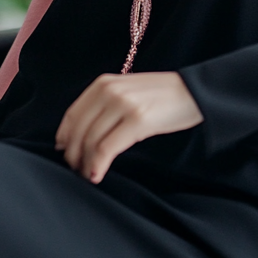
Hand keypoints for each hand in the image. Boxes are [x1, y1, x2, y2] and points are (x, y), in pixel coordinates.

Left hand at [55, 72, 203, 183]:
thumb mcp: (127, 92)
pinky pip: (106, 148)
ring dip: (84, 163)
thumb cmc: (160, 96)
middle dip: (73, 155)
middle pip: (79, 131)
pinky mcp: (138, 120)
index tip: (64, 153)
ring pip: (90, 141)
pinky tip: (98, 174)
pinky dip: (97, 165)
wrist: (193, 92)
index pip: (72, 115)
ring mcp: (124, 105)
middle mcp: (110, 91)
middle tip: (76, 170)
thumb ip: (104, 105)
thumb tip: (79, 135)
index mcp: (104, 83)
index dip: (64, 138)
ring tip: (88, 174)